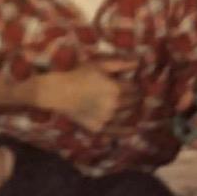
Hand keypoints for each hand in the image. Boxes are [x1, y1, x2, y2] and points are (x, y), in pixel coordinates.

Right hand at [0, 59, 139, 132]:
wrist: (58, 92)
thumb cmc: (78, 74)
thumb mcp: (99, 65)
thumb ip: (120, 64)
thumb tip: (138, 63)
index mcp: (116, 89)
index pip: (134, 89)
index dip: (134, 86)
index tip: (132, 85)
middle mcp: (114, 105)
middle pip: (132, 103)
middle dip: (134, 98)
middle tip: (131, 95)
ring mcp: (107, 119)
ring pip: (126, 116)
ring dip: (129, 111)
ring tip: (129, 108)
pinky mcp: (99, 128)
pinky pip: (117, 132)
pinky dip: (126, 132)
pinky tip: (134, 130)